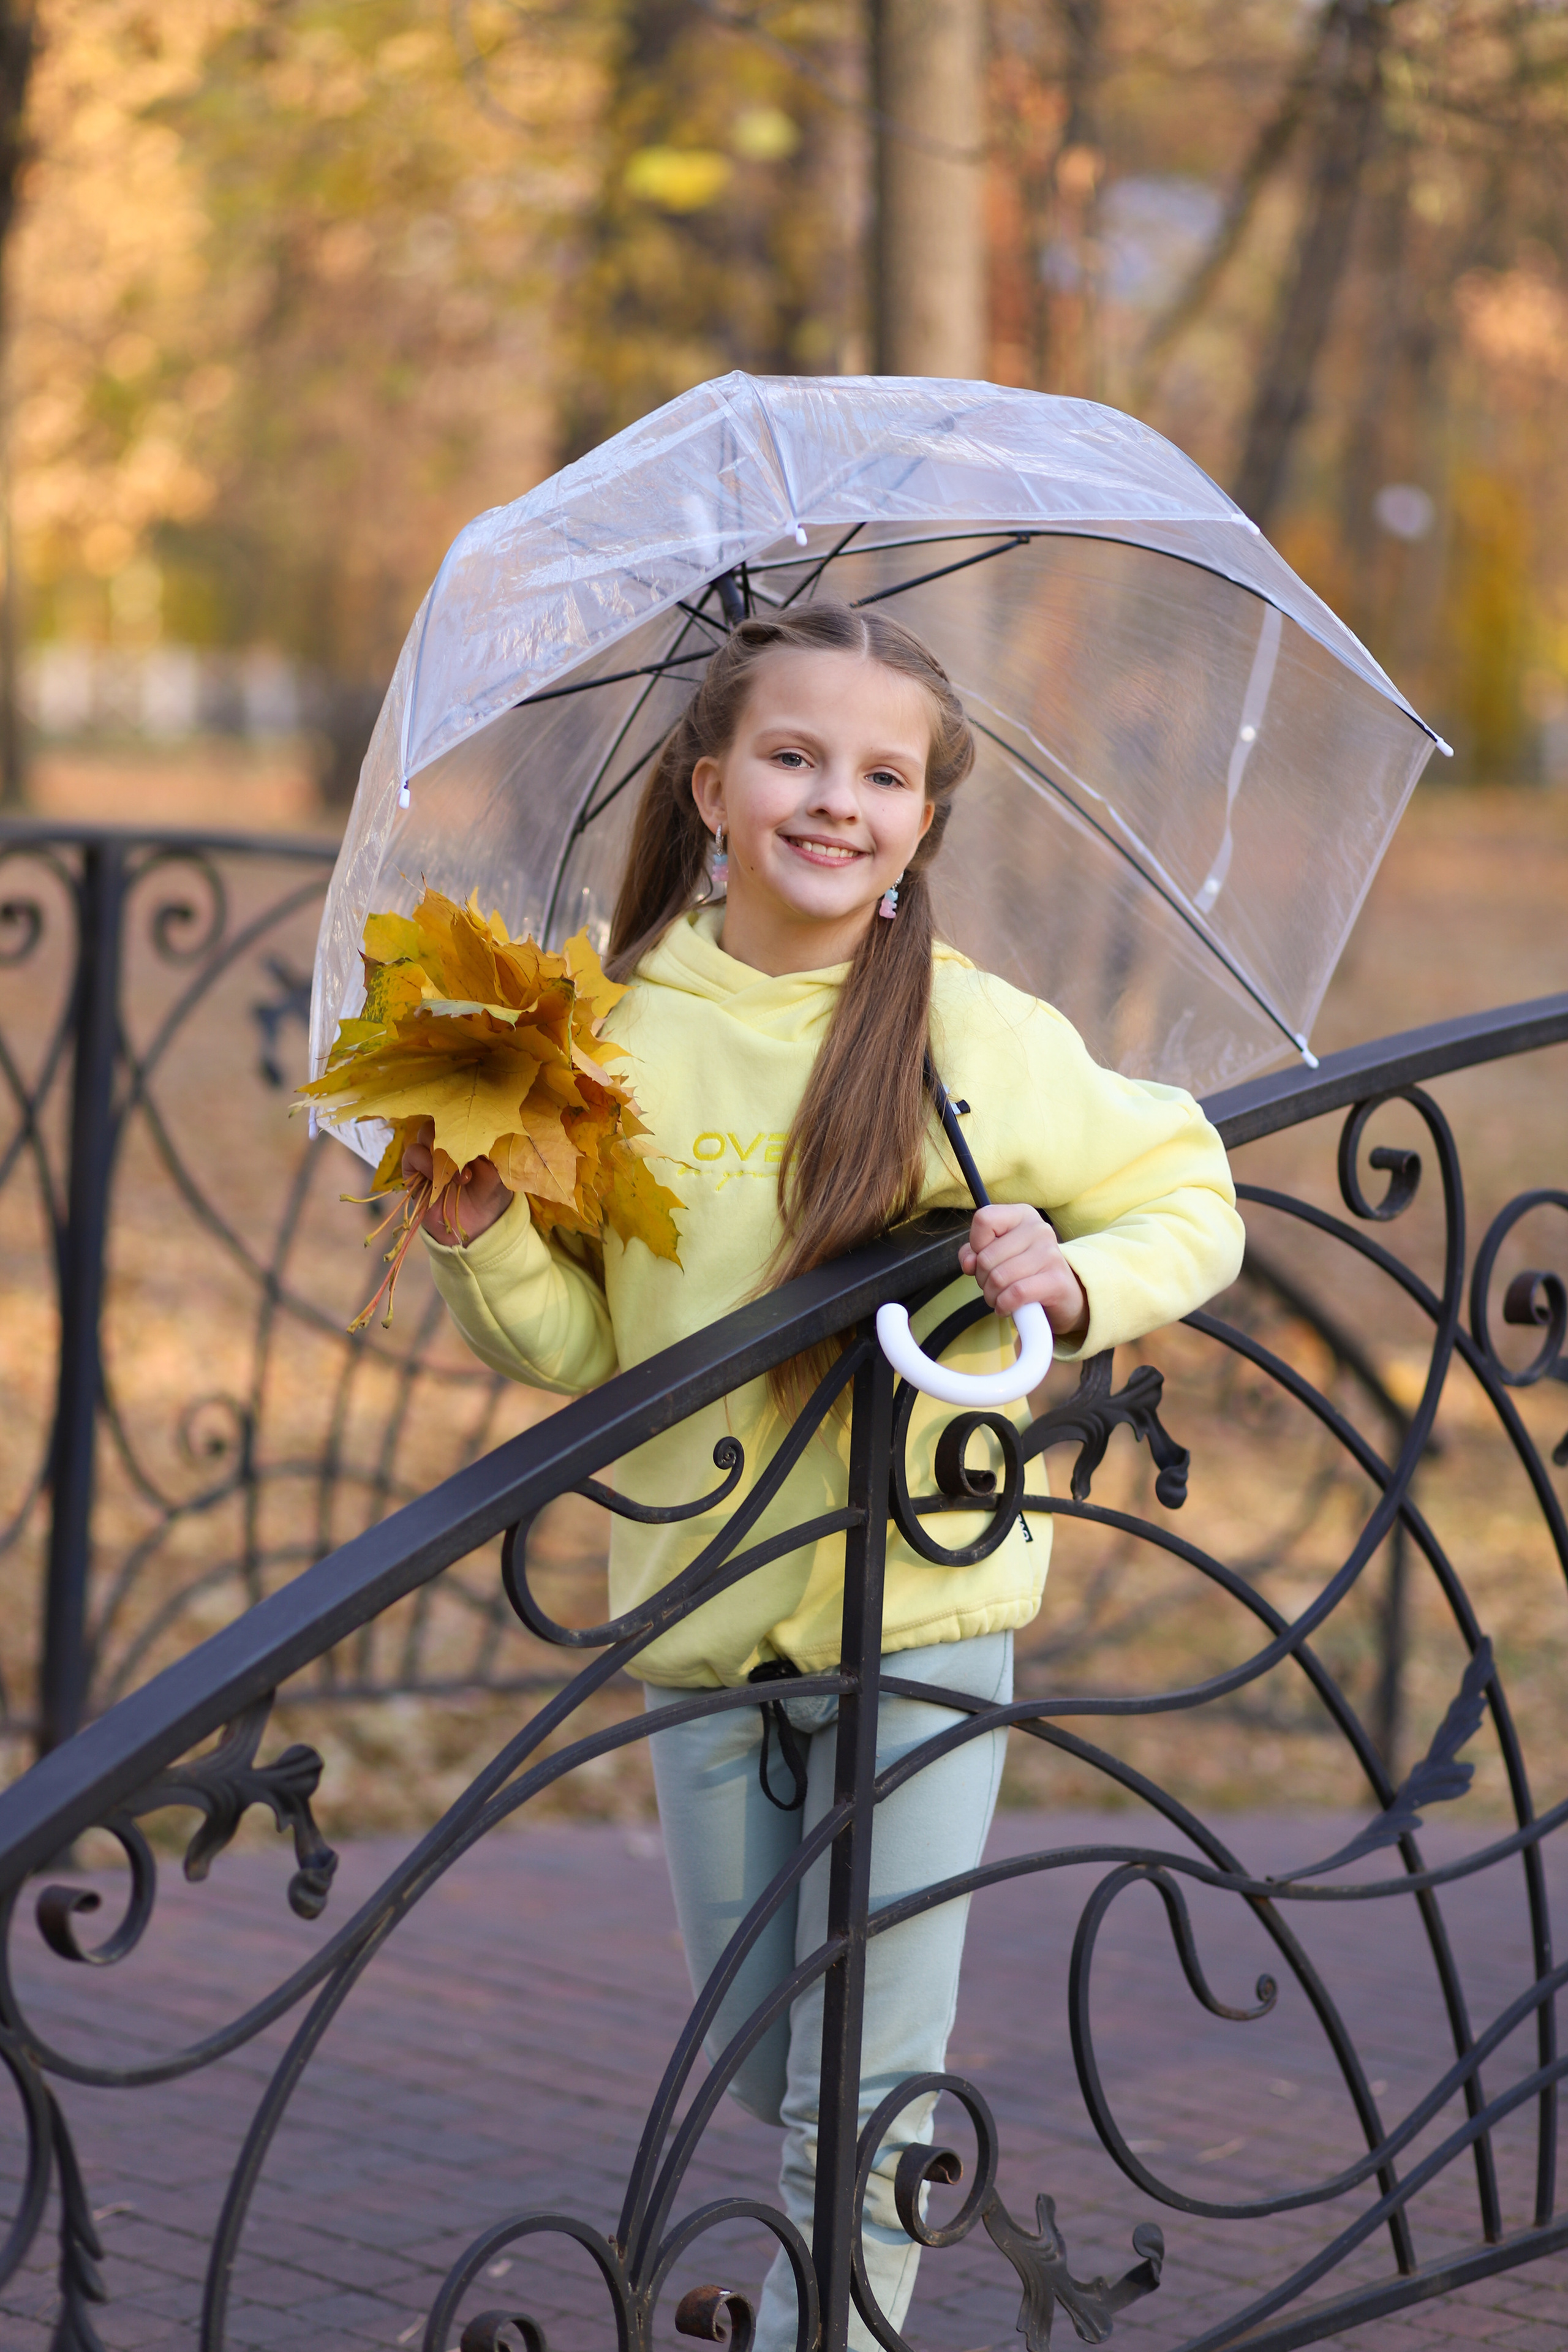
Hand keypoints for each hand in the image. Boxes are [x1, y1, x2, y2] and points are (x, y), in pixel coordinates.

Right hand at [402, 1121, 512, 1246]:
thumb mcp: (499, 1169)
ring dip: (444, 1152)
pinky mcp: (413, 1169)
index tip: (483, 1133)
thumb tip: (489, 1127)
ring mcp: (428, 1152)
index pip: (460, 1112)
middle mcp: (446, 1139)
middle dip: (456, 1135)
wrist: (476, 1225)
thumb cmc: (490, 1193)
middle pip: (441, 1117)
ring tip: (462, 1177)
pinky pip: (412, 1153)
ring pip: (425, 1132)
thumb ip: (493, 1148)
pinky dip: (427, 1163)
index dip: (469, 1117)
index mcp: (466, 1133)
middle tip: (472, 1157)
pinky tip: (443, 1180)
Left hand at [959, 1203, 1088, 1342]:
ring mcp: (1050, 1253)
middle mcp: (1038, 1229)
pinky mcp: (1056, 1280)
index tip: (984, 1258)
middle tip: (993, 1285)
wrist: (1064, 1293)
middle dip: (982, 1279)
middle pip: (987, 1256)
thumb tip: (969, 1263)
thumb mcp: (998, 1254)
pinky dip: (1004, 1306)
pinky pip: (1016, 1293)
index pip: (984, 1219)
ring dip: (991, 1296)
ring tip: (999, 1298)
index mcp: (1022, 1215)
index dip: (976, 1244)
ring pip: (999, 1278)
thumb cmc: (1025, 1270)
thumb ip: (974, 1253)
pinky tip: (1006, 1307)